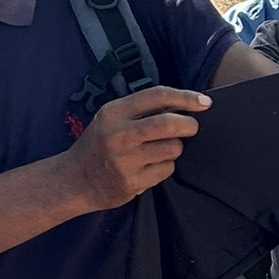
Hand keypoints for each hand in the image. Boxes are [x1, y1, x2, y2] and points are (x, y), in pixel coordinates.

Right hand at [60, 86, 210, 211]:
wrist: (73, 180)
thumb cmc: (100, 145)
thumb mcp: (112, 119)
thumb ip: (142, 110)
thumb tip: (185, 104)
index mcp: (114, 112)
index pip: (158, 96)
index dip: (186, 97)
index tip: (204, 101)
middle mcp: (118, 135)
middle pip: (168, 124)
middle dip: (188, 125)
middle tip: (191, 127)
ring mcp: (124, 160)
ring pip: (172, 149)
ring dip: (174, 149)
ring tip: (158, 150)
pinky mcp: (131, 182)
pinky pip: (166, 170)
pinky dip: (165, 167)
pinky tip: (149, 167)